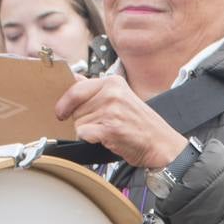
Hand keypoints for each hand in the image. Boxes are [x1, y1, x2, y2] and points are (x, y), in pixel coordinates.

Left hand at [54, 73, 187, 169]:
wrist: (161, 144)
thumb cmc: (142, 125)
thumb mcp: (122, 97)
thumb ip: (96, 90)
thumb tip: (72, 80)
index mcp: (113, 82)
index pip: (74, 87)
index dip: (64, 102)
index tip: (61, 111)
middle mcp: (111, 93)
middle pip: (74, 107)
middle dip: (81, 119)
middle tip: (100, 124)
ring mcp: (111, 110)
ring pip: (78, 122)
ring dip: (88, 131)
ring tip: (107, 131)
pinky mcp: (109, 128)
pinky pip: (82, 134)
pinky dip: (91, 140)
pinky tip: (107, 138)